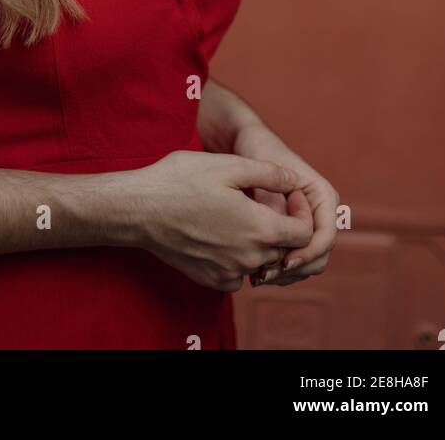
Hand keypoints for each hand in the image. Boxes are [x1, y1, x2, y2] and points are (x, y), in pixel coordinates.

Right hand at [125, 150, 313, 291]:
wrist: (139, 209)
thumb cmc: (181, 180)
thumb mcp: (228, 165)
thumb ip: (269, 174)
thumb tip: (294, 180)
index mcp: (260, 228)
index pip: (304, 233)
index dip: (302, 211)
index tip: (288, 195)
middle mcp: (250, 257)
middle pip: (284, 248)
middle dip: (282, 225)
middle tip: (261, 201)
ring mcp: (230, 272)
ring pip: (261, 261)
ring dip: (259, 241)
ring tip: (239, 214)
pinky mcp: (211, 280)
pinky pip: (238, 274)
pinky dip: (238, 258)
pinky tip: (221, 235)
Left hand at [232, 121, 337, 286]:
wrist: (247, 145)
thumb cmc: (258, 155)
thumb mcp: (266, 178)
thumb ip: (277, 207)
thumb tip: (281, 237)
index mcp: (323, 196)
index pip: (326, 235)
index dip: (308, 253)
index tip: (284, 263)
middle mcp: (321, 214)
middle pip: (320, 255)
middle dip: (296, 269)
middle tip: (266, 275)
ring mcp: (310, 225)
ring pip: (308, 263)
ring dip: (286, 274)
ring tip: (258, 276)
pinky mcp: (295, 234)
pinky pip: (295, 260)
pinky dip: (280, 270)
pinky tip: (256, 271)